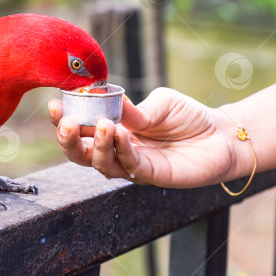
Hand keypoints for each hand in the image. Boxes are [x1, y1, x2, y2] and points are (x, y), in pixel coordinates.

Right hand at [48, 87, 234, 187]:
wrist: (221, 136)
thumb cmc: (189, 117)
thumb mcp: (159, 104)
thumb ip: (133, 108)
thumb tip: (106, 100)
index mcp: (113, 130)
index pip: (81, 128)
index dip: (64, 118)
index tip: (54, 102)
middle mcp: (117, 150)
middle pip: (80, 153)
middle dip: (67, 139)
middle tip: (65, 122)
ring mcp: (132, 165)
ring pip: (100, 163)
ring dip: (95, 145)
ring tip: (100, 124)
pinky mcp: (150, 176)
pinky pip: (128, 165)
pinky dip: (120, 148)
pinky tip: (118, 132)